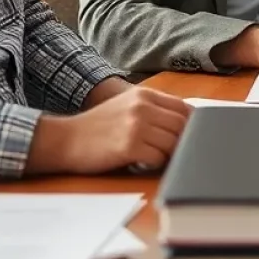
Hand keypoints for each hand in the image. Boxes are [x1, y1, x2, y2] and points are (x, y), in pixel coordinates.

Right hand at [28, 87, 189, 175]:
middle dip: (183, 141)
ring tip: (160, 158)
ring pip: (172, 142)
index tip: (192, 135)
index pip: (183, 107)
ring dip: (169, 154)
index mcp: (145, 95)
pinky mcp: (129, 146)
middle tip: (178, 152)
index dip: (192, 123)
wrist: (66, 139)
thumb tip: (186, 122)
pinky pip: (158, 157)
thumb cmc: (98, 126)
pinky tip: (145, 163)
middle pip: (182, 125)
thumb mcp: (127, 106)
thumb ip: (154, 109)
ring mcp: (136, 126)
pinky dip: (156, 163)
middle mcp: (143, 107)